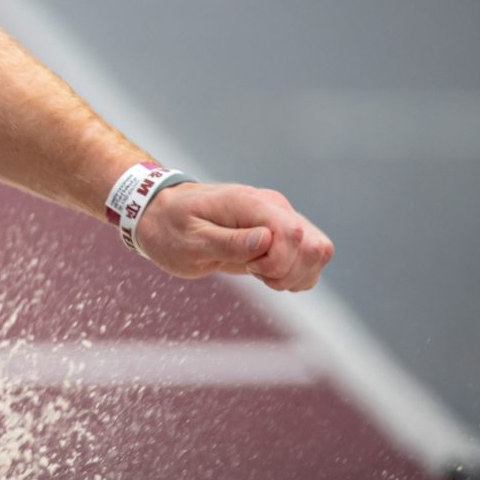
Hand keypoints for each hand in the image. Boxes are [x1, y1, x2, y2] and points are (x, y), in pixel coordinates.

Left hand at [134, 181, 334, 290]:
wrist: (161, 214)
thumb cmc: (170, 227)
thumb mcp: (188, 241)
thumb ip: (227, 242)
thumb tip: (266, 240)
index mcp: (251, 204)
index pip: (293, 234)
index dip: (275, 262)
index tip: (246, 266)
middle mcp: (275, 207)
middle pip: (316, 246)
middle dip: (288, 273)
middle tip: (252, 271)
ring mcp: (281, 219)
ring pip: (318, 253)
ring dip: (293, 276)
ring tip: (257, 271)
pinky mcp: (282, 234)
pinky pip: (310, 260)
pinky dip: (294, 275)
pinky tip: (265, 273)